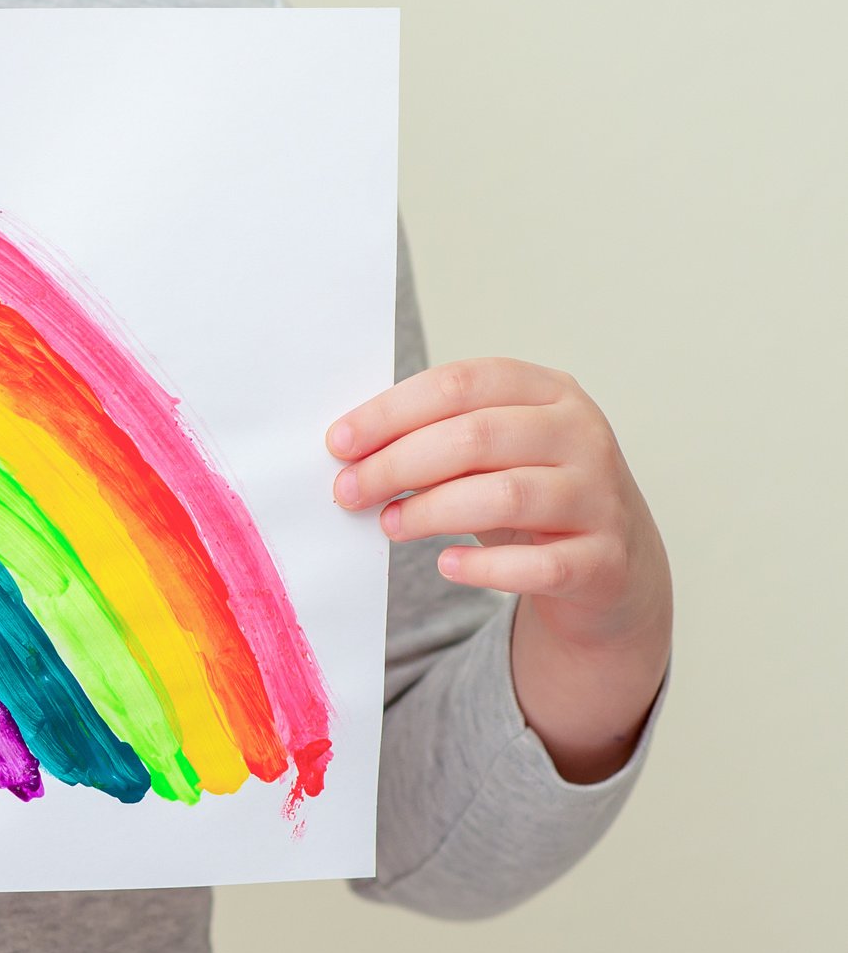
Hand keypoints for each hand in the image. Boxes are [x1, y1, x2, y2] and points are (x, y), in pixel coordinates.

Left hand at [326, 356, 670, 780]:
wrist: (614, 566)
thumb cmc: (532, 494)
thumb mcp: (492, 453)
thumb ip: (436, 439)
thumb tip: (352, 450)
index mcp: (548, 391)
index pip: (460, 384)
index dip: (391, 411)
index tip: (339, 442)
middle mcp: (582, 435)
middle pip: (475, 436)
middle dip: (398, 463)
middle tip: (349, 490)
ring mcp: (600, 497)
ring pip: (504, 496)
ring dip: (430, 511)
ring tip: (388, 524)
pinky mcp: (605, 560)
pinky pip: (538, 564)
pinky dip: (484, 568)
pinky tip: (445, 565)